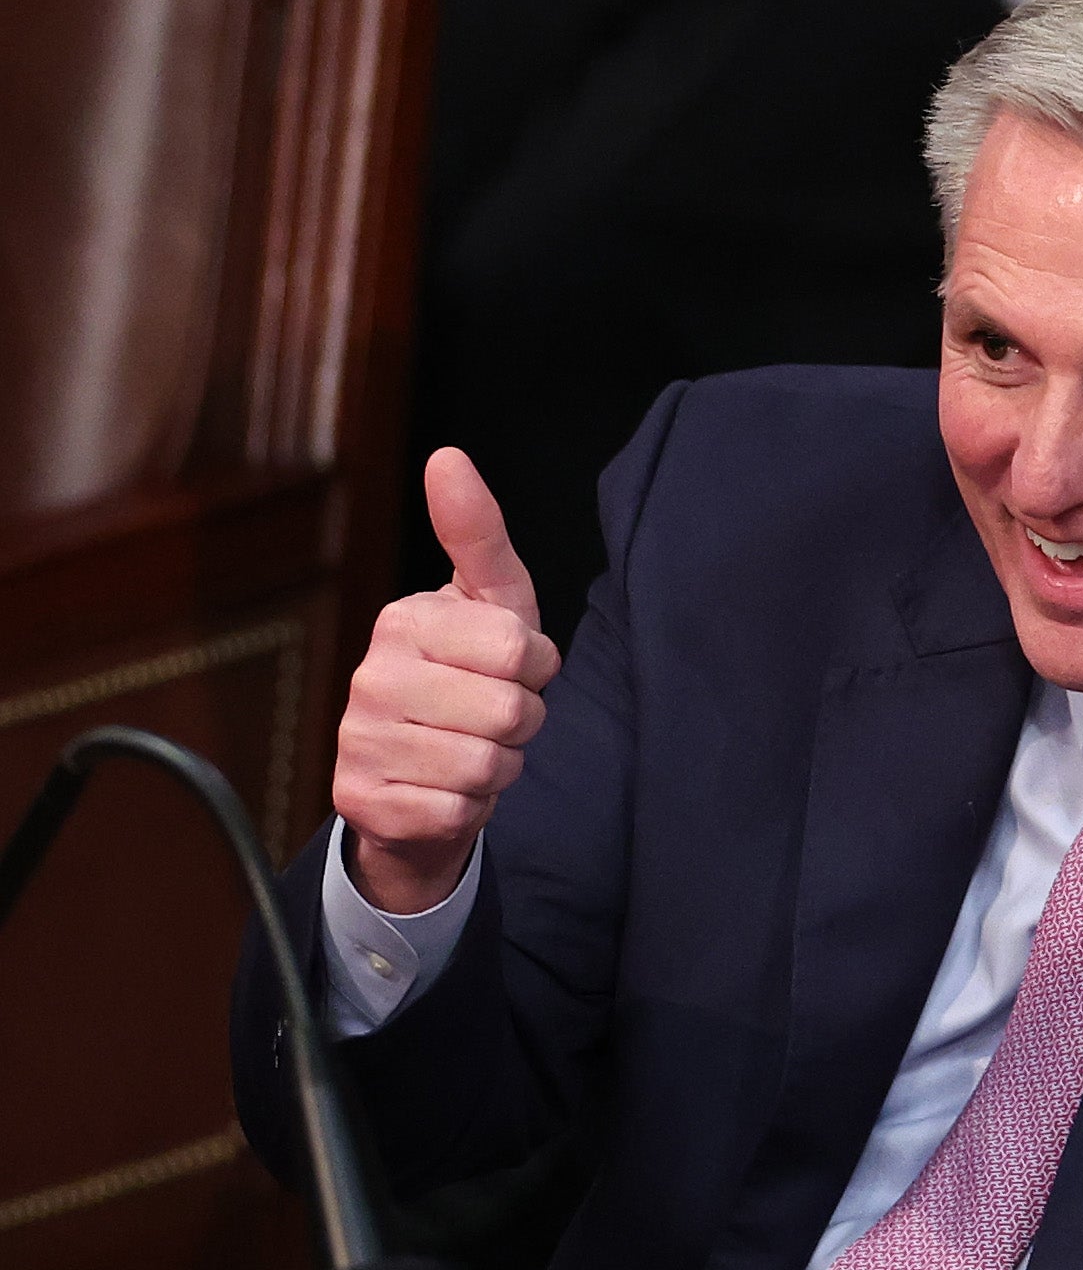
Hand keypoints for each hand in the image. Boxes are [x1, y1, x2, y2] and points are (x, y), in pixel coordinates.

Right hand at [333, 450, 558, 915]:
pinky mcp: (364, 803)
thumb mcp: (490, 604)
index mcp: (403, 620)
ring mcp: (360, 741)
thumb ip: (479, 536)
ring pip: (488, 766)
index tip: (508, 670)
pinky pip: (460, 812)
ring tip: (469, 752)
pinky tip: (443, 789)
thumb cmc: (468, 680)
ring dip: (499, 769)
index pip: (521, 650)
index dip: (536, 670)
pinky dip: (470, 808)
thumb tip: (447, 456)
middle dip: (522, 724)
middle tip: (490, 718)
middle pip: (512, 712)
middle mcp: (371, 676)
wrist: (418, 781)